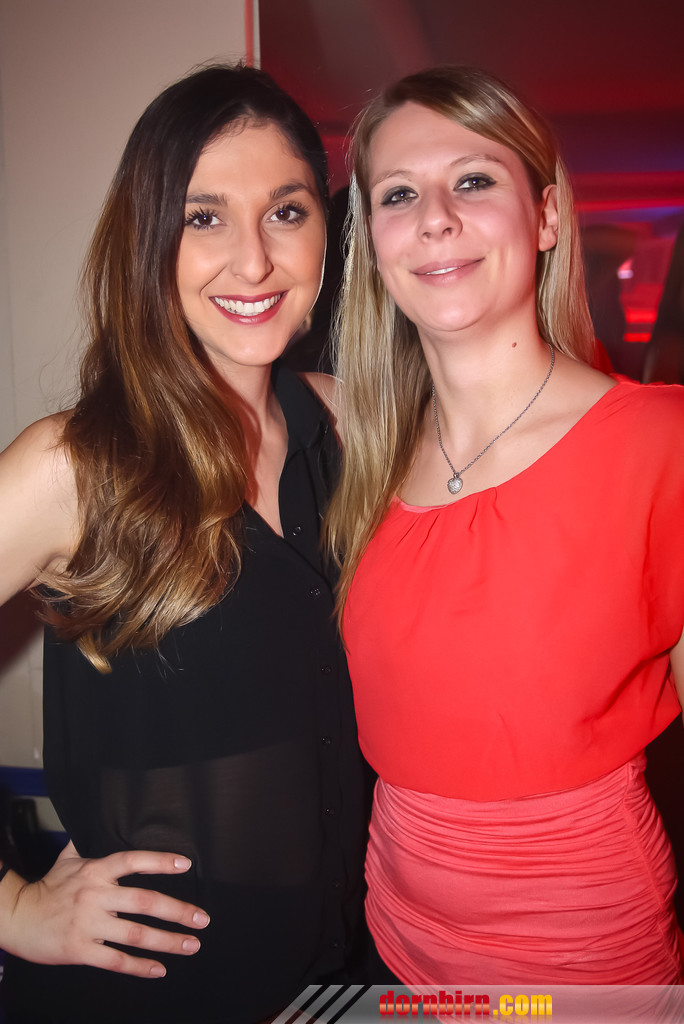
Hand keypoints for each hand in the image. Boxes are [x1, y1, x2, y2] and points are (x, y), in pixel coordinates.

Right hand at [1, 841, 209, 977]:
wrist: (17, 917)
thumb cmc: (48, 887)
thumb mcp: (67, 858)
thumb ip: (87, 841)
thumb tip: (98, 818)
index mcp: (96, 870)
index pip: (132, 861)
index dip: (159, 861)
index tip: (185, 865)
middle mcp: (96, 895)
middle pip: (144, 902)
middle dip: (178, 911)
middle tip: (202, 919)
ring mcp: (89, 924)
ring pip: (136, 934)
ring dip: (168, 941)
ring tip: (191, 945)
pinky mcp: (81, 950)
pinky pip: (116, 961)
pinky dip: (140, 967)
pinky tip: (159, 969)